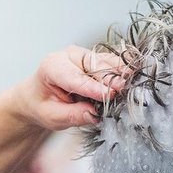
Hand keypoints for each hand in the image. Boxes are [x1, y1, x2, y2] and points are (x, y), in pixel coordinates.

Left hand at [13, 46, 130, 130]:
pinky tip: (134, 75)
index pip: (76, 78)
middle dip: (110, 77)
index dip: (94, 87)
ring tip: (133, 81)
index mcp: (52, 66)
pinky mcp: (95, 59)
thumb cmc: (43, 105)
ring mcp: (84, 55)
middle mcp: (69, 56)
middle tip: (125, 88)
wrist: (39, 96)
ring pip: (106, 61)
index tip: (110, 95)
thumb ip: (73, 115)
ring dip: (120, 71)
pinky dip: (122, 69)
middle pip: (94, 66)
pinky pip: (111, 62)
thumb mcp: (52, 116)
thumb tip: (95, 114)